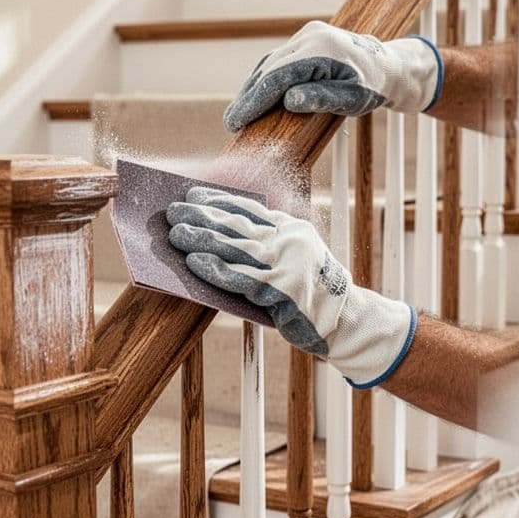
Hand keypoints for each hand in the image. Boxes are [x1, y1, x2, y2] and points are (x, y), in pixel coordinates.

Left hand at [166, 186, 416, 387]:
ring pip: (235, 247)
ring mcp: (287, 265)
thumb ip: (267, 246)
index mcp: (293, 228)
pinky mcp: (281, 291)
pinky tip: (193, 262)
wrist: (345, 322)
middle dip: (203, 216)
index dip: (219, 200)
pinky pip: (240, 278)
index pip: (250, 208)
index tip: (194, 195)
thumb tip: (217, 238)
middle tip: (174, 210)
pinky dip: (214, 269)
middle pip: (237, 225)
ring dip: (201, 239)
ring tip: (175, 233)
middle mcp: (291, 241)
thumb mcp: (296, 258)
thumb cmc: (312, 294)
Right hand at [223, 20, 442, 131]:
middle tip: (231, 122)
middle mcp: (310, 36)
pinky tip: (255, 96)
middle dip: (248, 97)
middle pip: (268, 68)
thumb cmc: (373, 86)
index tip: (237, 121)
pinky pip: (279, 60)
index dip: (254, 100)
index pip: (277, 77)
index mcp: (321, 49)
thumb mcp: (351, 99)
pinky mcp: (305, 39)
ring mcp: (306, 35)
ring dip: (253, 88)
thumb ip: (321, 98)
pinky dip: (265, 79)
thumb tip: (288, 101)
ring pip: (270, 63)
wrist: (388, 66)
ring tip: (239, 113)